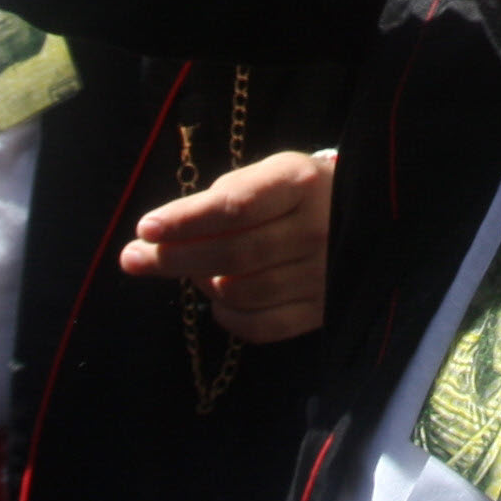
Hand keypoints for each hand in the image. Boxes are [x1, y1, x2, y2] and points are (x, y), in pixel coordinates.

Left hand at [121, 147, 332, 343]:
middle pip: (234, 254)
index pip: (237, 206)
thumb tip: (166, 233)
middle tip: (132, 258)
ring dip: (201, 284)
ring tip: (187, 271)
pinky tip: (217, 302)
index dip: (188, 220)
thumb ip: (226, 198)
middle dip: (174, 257)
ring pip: (243, 292)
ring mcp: (323, 274)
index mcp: (301, 184)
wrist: (368, 217)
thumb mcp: (271, 174)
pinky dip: (230, 318)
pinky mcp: (324, 310)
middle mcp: (317, 229)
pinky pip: (264, 326)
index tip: (145, 227)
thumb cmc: (300, 193)